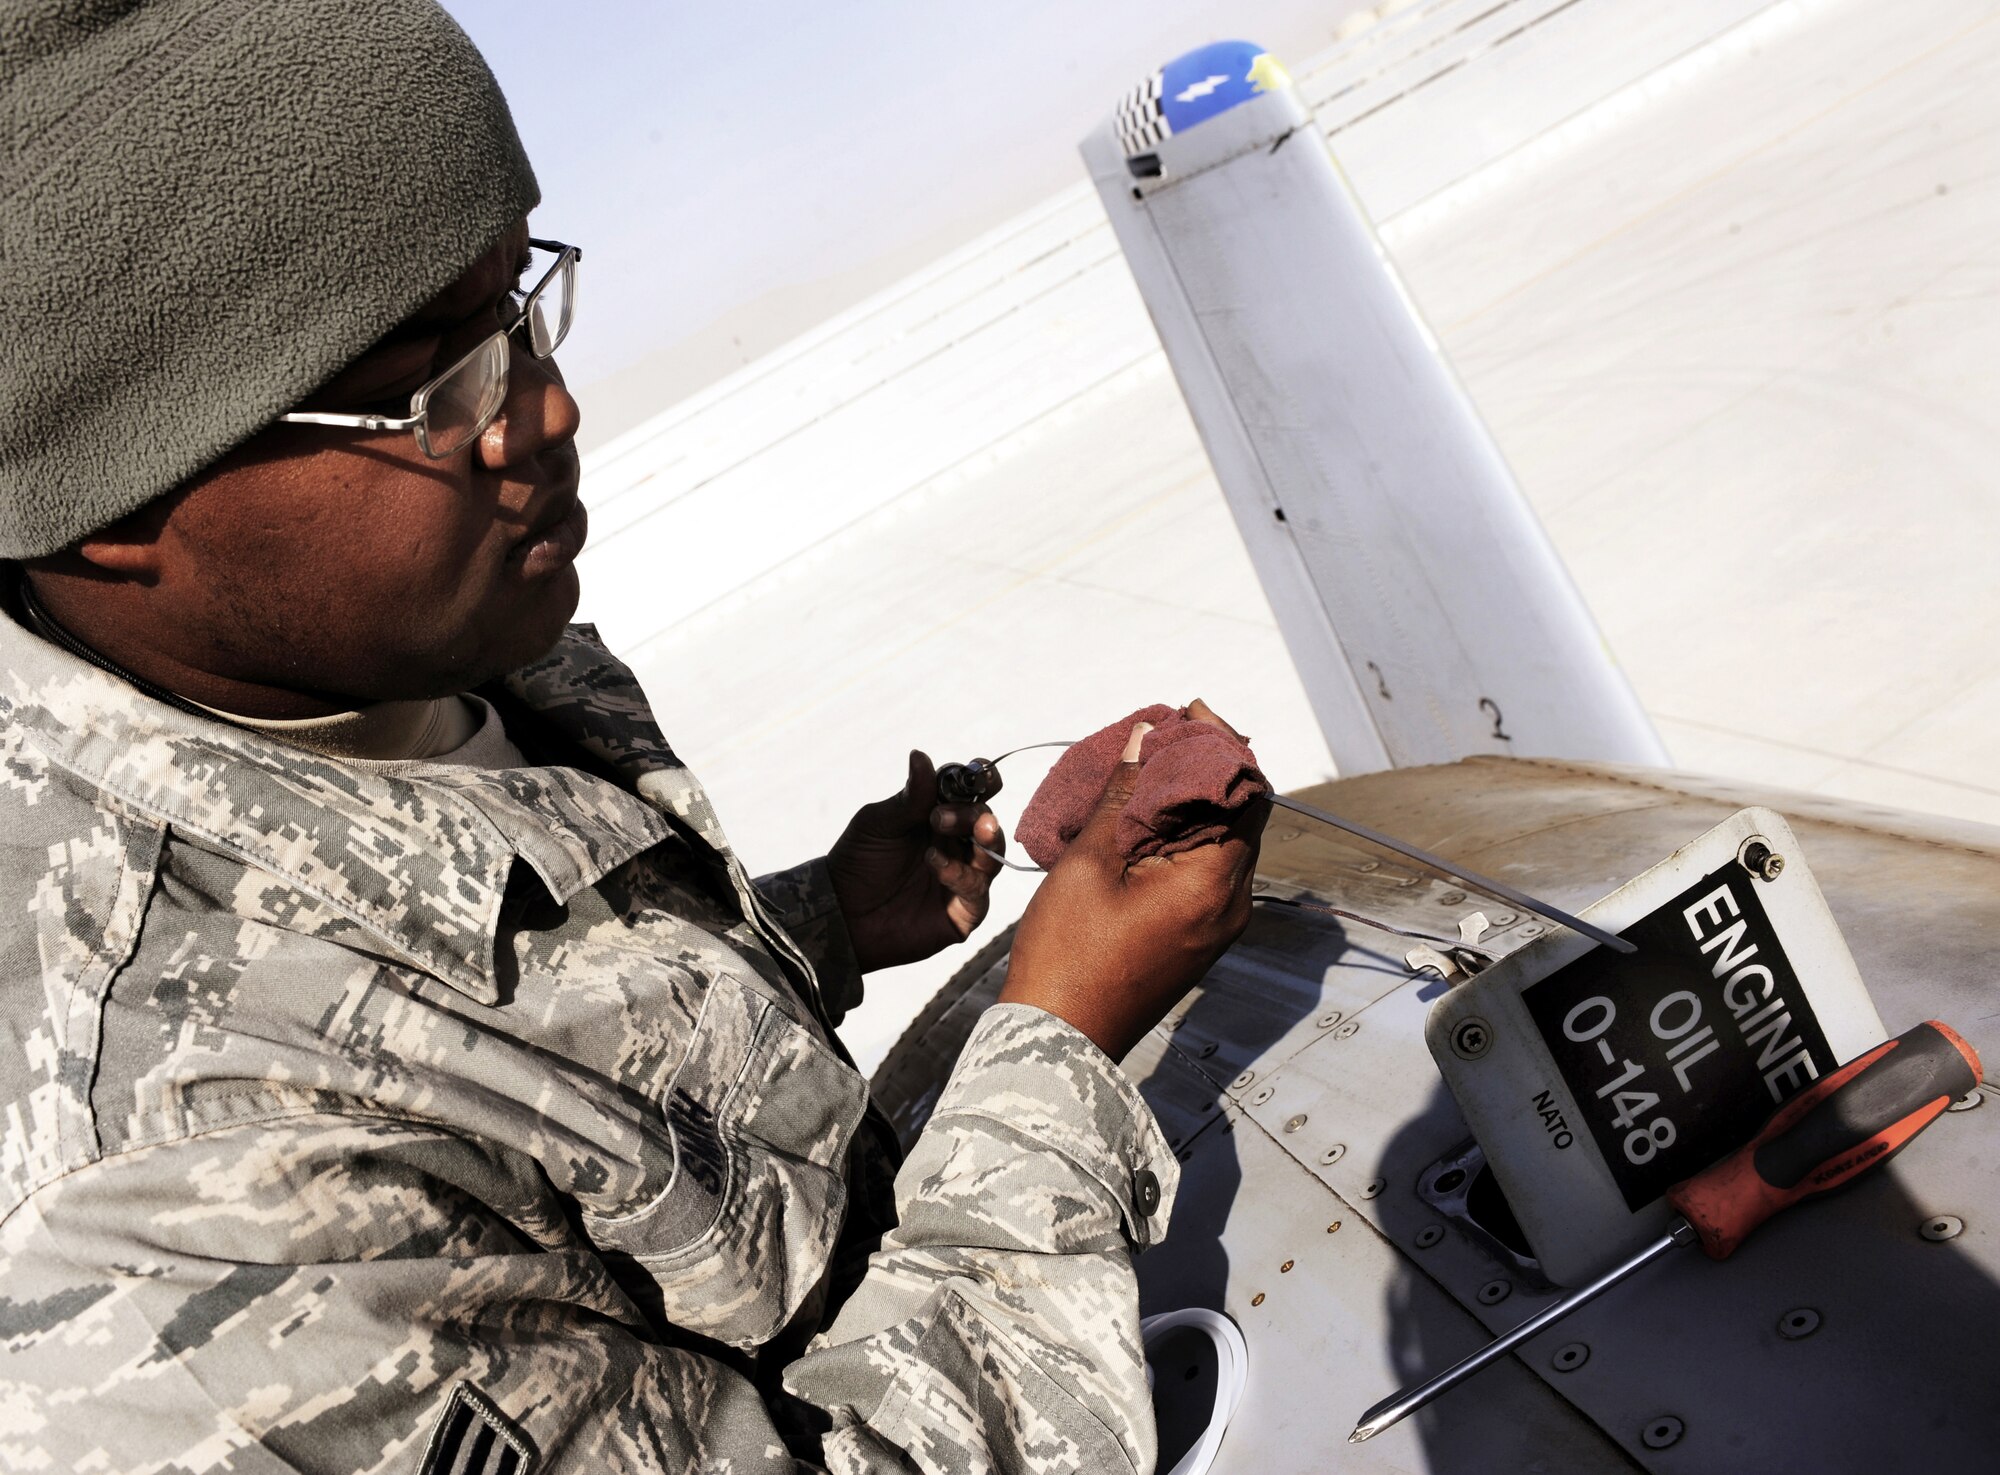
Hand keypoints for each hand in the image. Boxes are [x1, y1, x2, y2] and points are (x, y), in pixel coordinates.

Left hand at [827, 750, 1005, 972]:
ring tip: (943, 832)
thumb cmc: (857, 863)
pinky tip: (934, 865)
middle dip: (973, 815)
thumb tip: (920, 755)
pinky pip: (977, 891)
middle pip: (987, 823)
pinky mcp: (963, 912)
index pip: (973, 795)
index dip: (981, 781)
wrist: (840, 913)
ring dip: (978, 840)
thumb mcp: (879, 823)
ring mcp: (963, 879)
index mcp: (940, 818)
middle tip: (940, 817)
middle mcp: (957, 846)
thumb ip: (908, 798)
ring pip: (992, 856)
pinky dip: (960, 875)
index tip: (976, 772)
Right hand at [999, 704, 1267, 1059]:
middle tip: (1162, 735)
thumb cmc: (1068, 958)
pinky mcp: (1198, 938)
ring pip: (1223, 842)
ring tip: (1146, 770)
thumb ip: (1124, 795)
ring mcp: (1218, 926)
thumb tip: (1147, 738)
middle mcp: (1231, 905)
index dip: (1221, 743)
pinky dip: (1183, 836)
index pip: (1247, 791)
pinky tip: (1141, 819)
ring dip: (1192, 801)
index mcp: (1214, 883)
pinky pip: (1206, 871)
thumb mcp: (1090, 863)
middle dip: (1206, 767)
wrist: (1060, 1041)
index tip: (1186, 713)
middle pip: (1241, 814)